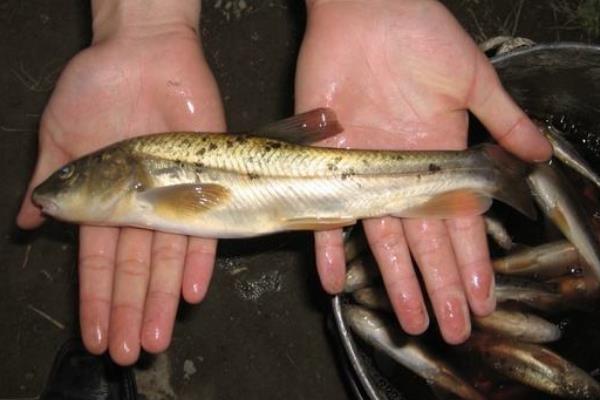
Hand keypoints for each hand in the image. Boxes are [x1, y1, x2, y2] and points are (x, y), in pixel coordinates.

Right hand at [17, 1, 224, 364]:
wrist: (142, 51)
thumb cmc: (97, 88)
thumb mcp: (59, 137)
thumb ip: (49, 184)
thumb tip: (25, 222)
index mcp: (105, 202)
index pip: (99, 264)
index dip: (98, 300)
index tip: (96, 334)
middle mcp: (141, 206)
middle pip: (136, 271)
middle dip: (132, 312)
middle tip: (131, 352)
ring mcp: (175, 194)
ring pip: (169, 258)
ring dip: (163, 300)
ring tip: (159, 336)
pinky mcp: (207, 178)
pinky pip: (206, 224)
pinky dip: (199, 258)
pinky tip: (192, 291)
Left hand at [296, 0, 550, 342]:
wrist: (365, 13)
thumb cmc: (421, 38)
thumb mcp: (472, 80)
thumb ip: (503, 120)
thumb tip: (542, 159)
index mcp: (440, 159)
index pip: (461, 223)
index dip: (472, 262)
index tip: (483, 299)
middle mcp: (403, 175)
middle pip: (425, 243)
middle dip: (440, 286)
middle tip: (451, 328)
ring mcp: (365, 174)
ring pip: (383, 240)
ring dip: (397, 281)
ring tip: (410, 321)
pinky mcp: (327, 163)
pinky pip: (323, 214)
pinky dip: (327, 247)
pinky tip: (334, 282)